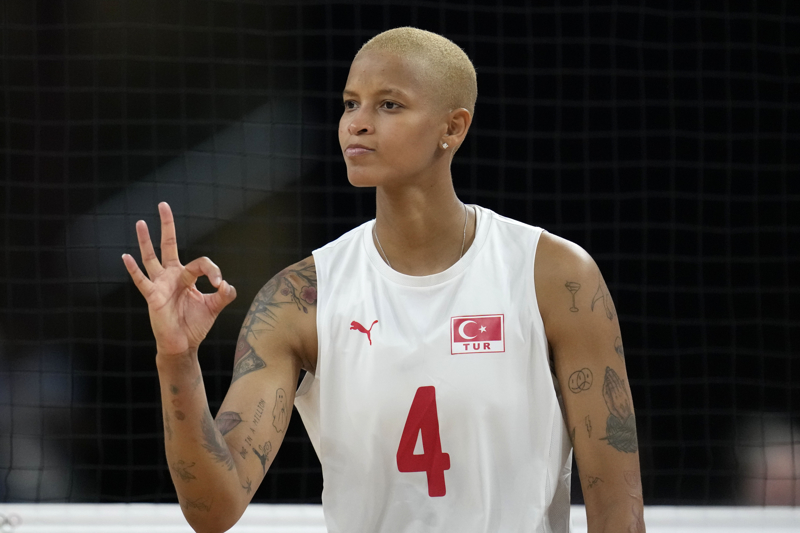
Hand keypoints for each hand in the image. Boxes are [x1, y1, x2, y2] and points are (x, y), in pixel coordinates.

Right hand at [122, 202, 236, 356]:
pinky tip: (126, 257)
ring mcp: (160, 285)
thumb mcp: (214, 307)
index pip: (200, 263)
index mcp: (186, 277)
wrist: (183, 344)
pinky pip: (141, 281)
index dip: (213, 270)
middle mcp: (171, 277)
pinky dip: (133, 269)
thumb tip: (227, 284)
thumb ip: (224, 295)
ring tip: (141, 222)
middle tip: (164, 205)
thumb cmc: (196, 325)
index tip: (220, 284)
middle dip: (167, 226)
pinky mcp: (153, 297)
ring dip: (146, 241)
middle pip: (168, 246)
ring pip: (151, 258)